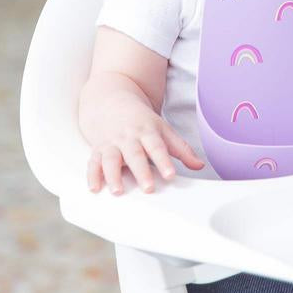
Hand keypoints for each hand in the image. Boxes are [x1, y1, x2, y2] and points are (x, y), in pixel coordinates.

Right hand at [86, 100, 205, 194]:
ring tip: (118, 191)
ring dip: (113, 175)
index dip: (164, 161)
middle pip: (135, 154)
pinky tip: (94, 188)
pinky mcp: (98, 149)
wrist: (112, 101)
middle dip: (141, 171)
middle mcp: (129, 137)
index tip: (170, 175)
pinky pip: (93, 162)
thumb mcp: (163, 129)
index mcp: (148, 131)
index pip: (158, 147)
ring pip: (112, 159)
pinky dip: (92, 175)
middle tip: (148, 188)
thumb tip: (199, 165)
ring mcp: (112, 143)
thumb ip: (181, 149)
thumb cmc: (142, 120)